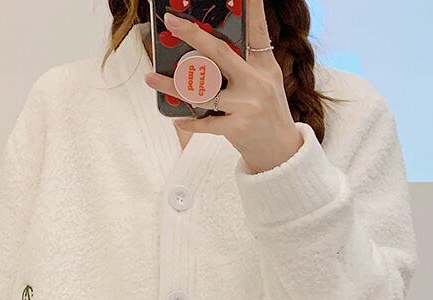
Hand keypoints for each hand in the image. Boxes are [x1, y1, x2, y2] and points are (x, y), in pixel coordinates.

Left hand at [143, 0, 303, 173]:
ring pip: (203, 91)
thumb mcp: (267, 81)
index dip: (250, 8)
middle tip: (172, 23)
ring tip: (151, 77)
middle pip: (220, 53)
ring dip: (173, 85)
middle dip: (194, 36)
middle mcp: (256, 82)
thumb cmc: (269, 113)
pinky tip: (177, 119)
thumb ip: (248, 60)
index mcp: (264, 67)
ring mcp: (247, 105)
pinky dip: (191, 122)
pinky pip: (206, 123)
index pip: (257, 30)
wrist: (281, 152)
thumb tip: (216, 44)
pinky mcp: (237, 128)